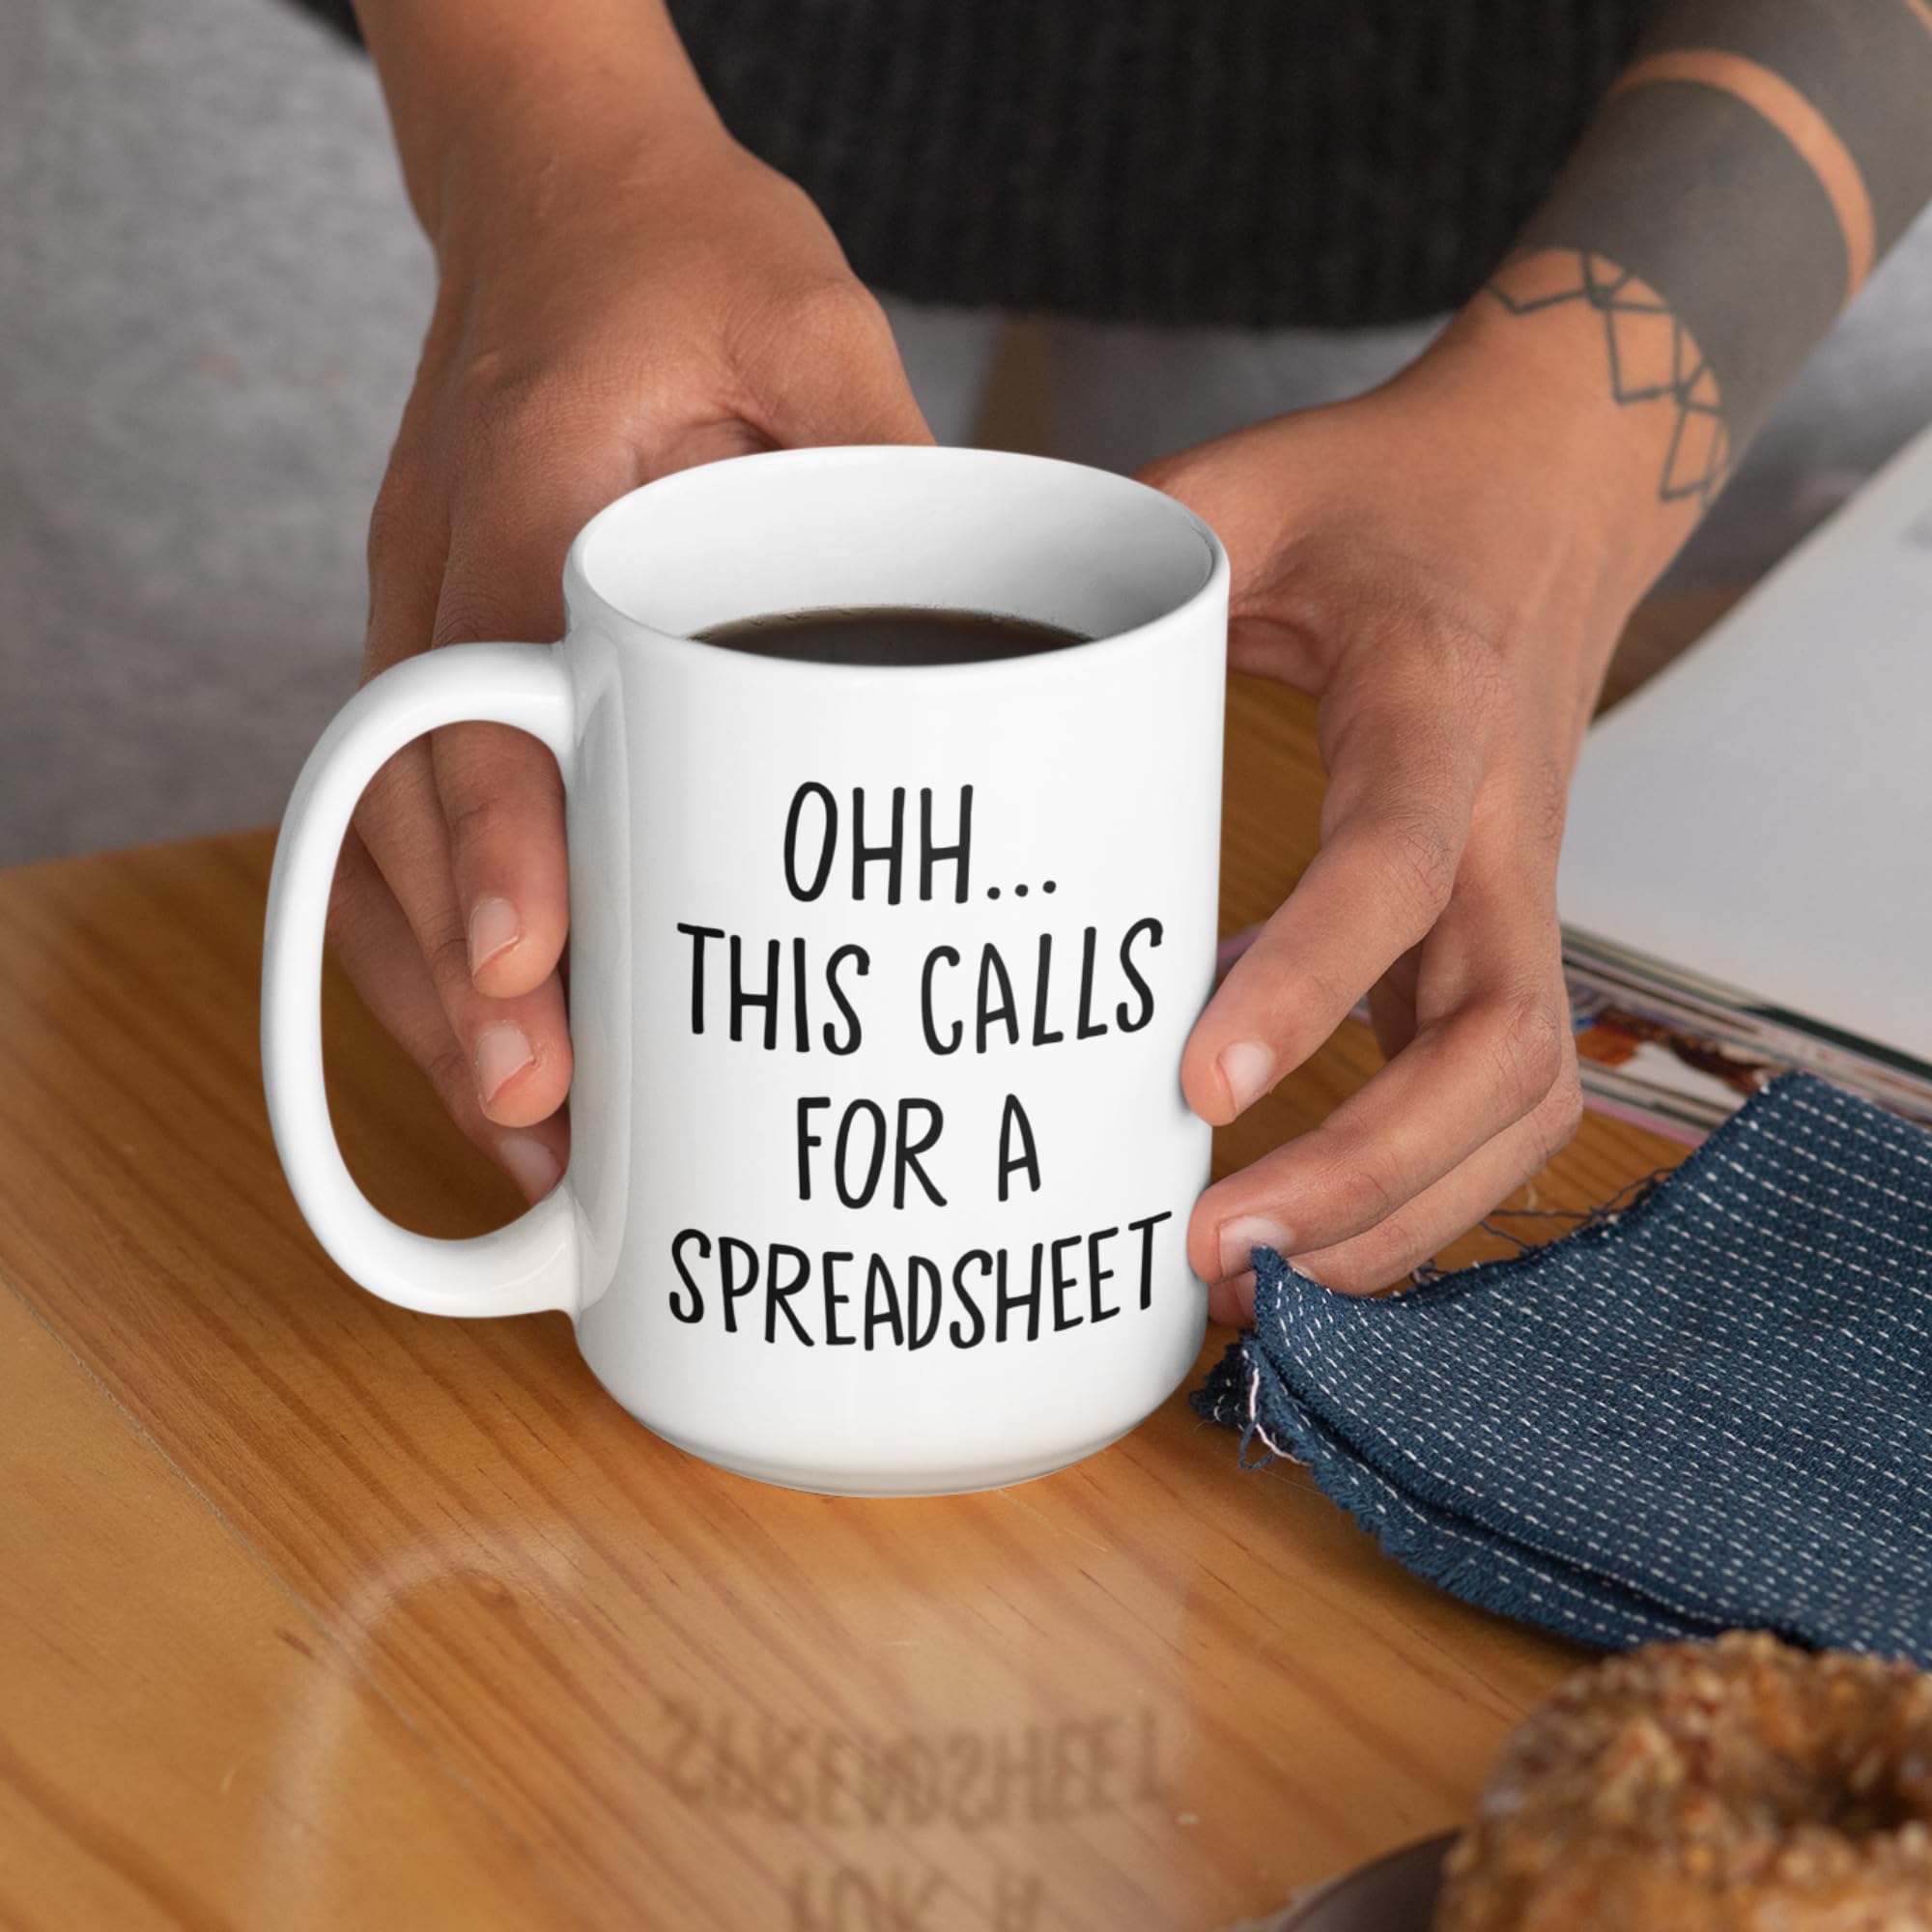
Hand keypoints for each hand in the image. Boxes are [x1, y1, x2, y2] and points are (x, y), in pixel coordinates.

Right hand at [329, 124, 930, 1201]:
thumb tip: (988, 636)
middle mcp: (442, 574)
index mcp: (527, 489)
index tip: (530, 964)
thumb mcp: (811, 320)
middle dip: (457, 974)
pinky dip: (445, 937)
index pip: (480, 682)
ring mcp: (423, 621)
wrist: (561, 195)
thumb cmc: (682, 253)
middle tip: (541, 1116)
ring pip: (380, 834)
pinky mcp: (450, 656)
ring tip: (529, 1138)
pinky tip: (517, 1034)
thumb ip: (879, 462)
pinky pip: (410, 818)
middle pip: (400, 802)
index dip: (494, 833)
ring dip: (437, 992)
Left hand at [1141, 349, 1661, 1312]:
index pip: (1398, 870)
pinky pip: (1499, 1093)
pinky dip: (1421, 1184)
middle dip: (1371, 1172)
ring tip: (1255, 1282)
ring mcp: (1520, 896)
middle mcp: (1506, 830)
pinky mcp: (1501, 935)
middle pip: (1499, 1046)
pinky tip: (1305, 1222)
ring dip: (1406, 1212)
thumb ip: (1126, 549)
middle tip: (1214, 1250)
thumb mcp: (1254, 484)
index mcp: (1437, 711)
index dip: (1311, 984)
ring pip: (1524, 1100)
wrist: (1554, 490)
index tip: (1196, 1086)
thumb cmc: (1399, 495)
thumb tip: (966, 620)